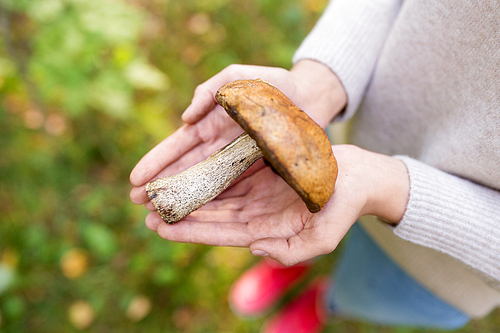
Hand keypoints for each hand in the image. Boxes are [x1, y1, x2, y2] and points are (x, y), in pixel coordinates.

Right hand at [129, 60, 346, 207]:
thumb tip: (185, 118)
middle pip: (186, 171)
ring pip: (204, 185)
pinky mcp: (255, 174)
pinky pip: (230, 191)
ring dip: (182, 200)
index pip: (179, 147)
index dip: (157, 162)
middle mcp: (220, 147)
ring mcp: (236, 162)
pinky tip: (195, 217)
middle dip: (162, 187)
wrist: (310, 98)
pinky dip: (212, 204)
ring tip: (158, 217)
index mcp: (211, 124)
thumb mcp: (237, 79)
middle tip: (138, 205)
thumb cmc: (273, 84)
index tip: (136, 179)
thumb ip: (209, 91)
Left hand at [144, 145, 409, 265]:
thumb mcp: (322, 237)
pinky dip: (206, 173)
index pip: (219, 233)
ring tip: (156, 192)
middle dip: (178, 214)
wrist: (358, 178)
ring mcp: (255, 193)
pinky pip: (227, 172)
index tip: (160, 227)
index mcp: (265, 231)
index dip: (190, 231)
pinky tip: (186, 169)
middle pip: (209, 215)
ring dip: (186, 194)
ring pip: (213, 194)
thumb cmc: (343, 207)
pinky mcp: (259, 172)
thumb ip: (290, 252)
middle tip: (146, 210)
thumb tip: (255, 250)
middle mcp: (255, 214)